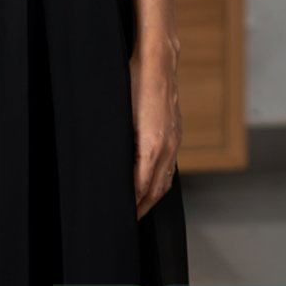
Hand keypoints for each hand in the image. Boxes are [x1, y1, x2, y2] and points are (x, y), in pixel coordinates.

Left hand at [130, 36, 180, 220]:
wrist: (158, 62)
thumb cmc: (133, 83)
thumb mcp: (119, 114)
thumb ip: (118, 145)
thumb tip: (109, 169)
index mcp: (152, 146)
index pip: (140, 187)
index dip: (130, 205)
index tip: (118, 217)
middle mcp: (167, 147)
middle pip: (154, 190)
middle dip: (140, 208)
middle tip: (125, 222)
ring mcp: (175, 142)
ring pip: (165, 181)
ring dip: (151, 199)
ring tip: (137, 211)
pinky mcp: (176, 135)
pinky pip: (170, 168)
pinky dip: (160, 183)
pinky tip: (151, 186)